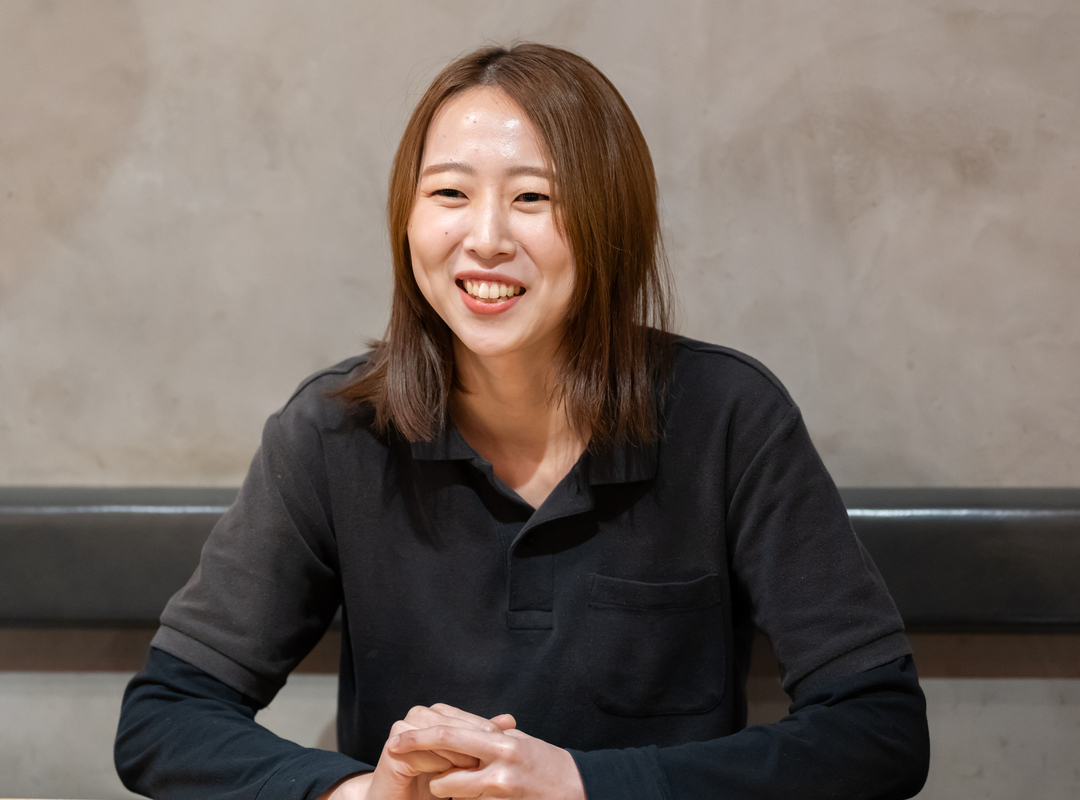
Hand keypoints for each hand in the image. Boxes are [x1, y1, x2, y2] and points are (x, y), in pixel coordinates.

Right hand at [327, 705, 515, 799]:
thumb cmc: (433, 779)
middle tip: (481, 767)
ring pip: (443, 739)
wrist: (399, 797)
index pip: (469, 719)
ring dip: (456, 759)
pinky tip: (442, 777)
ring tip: (464, 773)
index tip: (497, 756)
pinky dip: (438, 767)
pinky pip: (424, 754)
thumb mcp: (463, 759)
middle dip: (471, 750)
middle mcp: (419, 714)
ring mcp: (404, 727)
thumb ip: (483, 737)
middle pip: (457, 727)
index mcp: (437, 711)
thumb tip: (510, 719)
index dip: (485, 738)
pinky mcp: (393, 747)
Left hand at [388, 723, 585, 799]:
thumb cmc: (547, 763)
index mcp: (500, 739)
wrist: (578, 788)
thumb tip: (456, 729)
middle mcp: (500, 758)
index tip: (398, 738)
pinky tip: (467, 797)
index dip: (420, 735)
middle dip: (419, 755)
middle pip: (446, 754)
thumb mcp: (518, 742)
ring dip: (443, 787)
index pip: (450, 732)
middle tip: (396, 752)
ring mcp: (501, 784)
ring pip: (453, 788)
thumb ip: (489, 736)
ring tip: (447, 785)